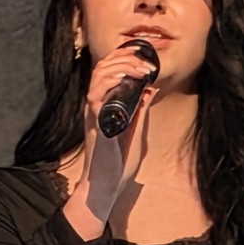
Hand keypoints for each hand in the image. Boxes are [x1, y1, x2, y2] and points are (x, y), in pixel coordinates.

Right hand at [63, 43, 157, 237]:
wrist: (107, 186)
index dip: (123, 58)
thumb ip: (140, 111)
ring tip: (140, 71)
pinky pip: (96, 96)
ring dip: (121, 67)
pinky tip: (125, 81)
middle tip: (146, 64)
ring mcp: (94, 113)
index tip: (144, 59)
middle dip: (124, 58)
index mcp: (104, 105)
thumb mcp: (135, 132)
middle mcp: (96, 106)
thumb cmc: (117, 164)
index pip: (108, 71)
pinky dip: (110, 83)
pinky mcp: (95, 124)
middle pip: (102, 67)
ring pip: (98, 76)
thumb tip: (149, 90)